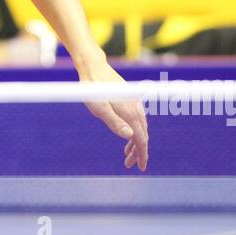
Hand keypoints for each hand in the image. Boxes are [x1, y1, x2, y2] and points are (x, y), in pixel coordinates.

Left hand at [76, 54, 148, 170]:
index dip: (142, 155)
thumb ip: (114, 123)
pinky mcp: (130, 98)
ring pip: (140, 127)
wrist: (93, 67)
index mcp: (130, 113)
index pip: (141, 139)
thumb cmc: (93, 89)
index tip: (140, 167)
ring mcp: (134, 102)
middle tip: (130, 164)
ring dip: (135, 142)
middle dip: (138, 151)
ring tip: (127, 154)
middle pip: (142, 134)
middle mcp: (136, 108)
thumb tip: (130, 137)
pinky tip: (126, 134)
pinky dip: (133, 130)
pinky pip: (136, 119)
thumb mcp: (99, 109)